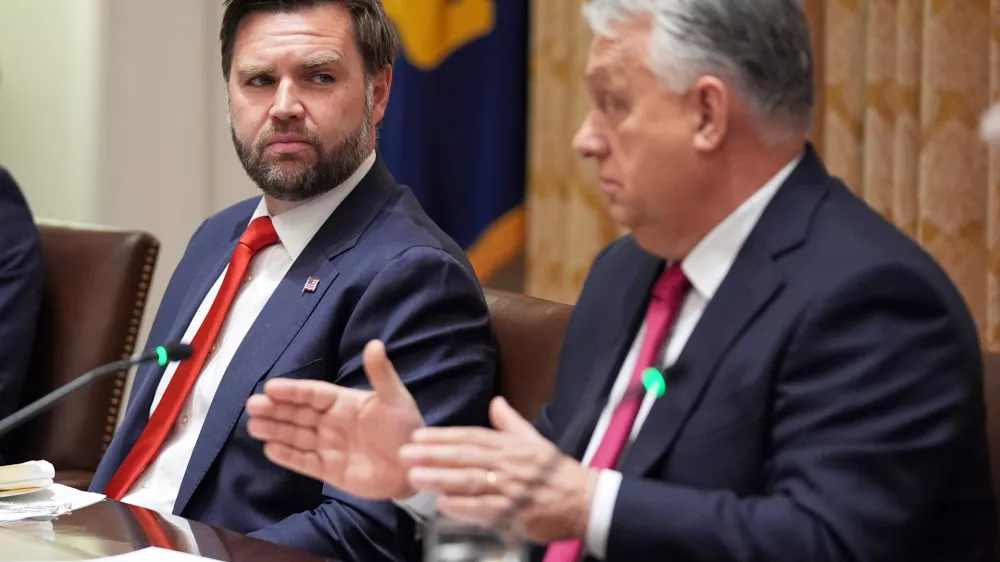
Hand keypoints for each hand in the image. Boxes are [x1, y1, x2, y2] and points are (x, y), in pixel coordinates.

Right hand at [245, 340, 422, 498]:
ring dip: (275, 430)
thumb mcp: (395, 399)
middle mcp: (332, 423)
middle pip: (299, 414)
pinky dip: (287, 456)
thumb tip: (374, 343)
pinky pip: (304, 462)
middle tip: (252, 405)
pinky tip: (270, 449)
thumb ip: (381, 374)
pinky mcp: (330, 470)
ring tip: (254, 426)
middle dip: (275, 409)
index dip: (292, 391)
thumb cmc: (406, 429)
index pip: (313, 394)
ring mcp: (329, 447)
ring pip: (296, 436)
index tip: (270, 387)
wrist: (414, 466)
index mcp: (345, 403)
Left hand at [400, 396, 598, 543]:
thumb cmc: (557, 471)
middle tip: (404, 453)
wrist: (585, 499)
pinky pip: (483, 509)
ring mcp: (509, 488)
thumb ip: (511, 423)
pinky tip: (442, 505)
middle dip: (432, 455)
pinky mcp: (513, 512)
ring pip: (469, 480)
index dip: (442, 436)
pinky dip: (463, 507)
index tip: (417, 436)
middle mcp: (506, 464)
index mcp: (509, 445)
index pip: (470, 437)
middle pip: (464, 456)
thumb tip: (496, 402)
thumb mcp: (535, 440)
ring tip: (414, 476)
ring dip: (440, 478)